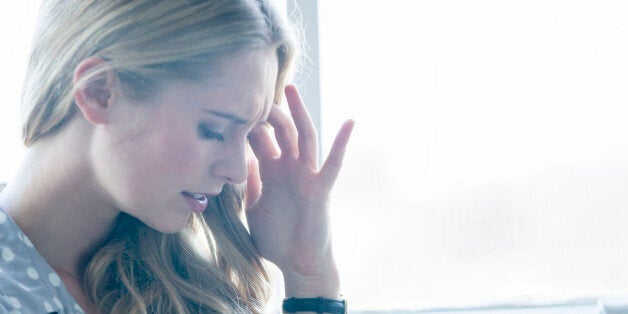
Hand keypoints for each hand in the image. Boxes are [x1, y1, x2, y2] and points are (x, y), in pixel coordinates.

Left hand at [245, 85, 352, 296]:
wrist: (297, 263)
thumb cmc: (277, 238)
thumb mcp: (254, 206)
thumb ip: (250, 183)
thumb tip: (241, 161)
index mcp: (272, 172)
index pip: (260, 139)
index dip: (248, 123)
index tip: (232, 104)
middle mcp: (290, 168)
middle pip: (280, 131)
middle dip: (269, 111)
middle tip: (255, 89)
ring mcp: (306, 175)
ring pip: (304, 137)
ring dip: (298, 113)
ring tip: (290, 90)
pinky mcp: (321, 187)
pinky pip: (333, 163)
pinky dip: (342, 143)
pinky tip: (349, 123)